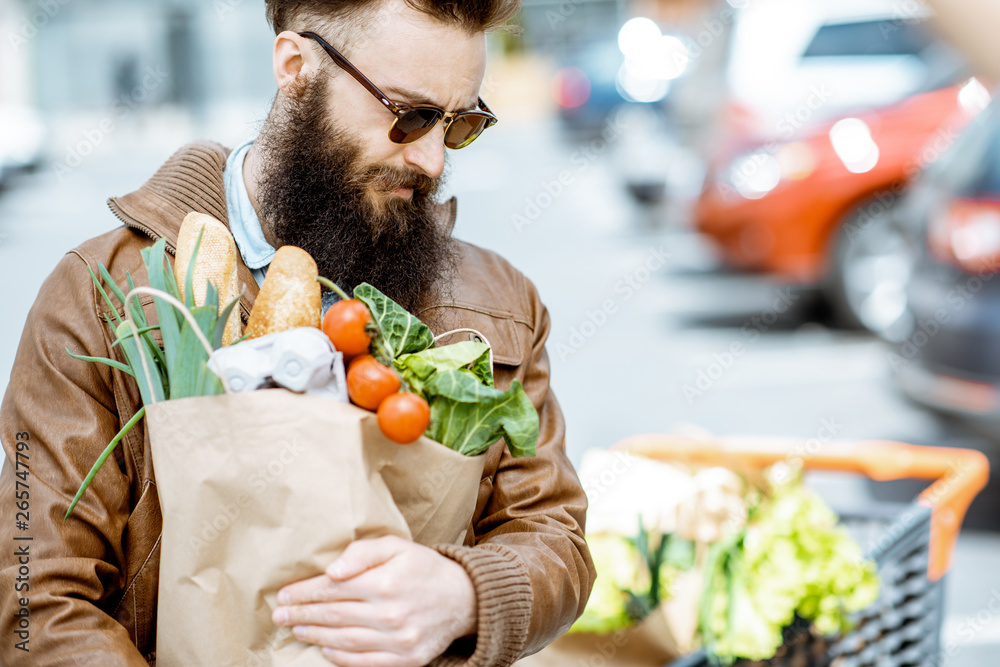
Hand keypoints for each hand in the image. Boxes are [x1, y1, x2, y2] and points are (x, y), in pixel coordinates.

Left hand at [272, 536, 476, 665]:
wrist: (464, 598)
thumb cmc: (424, 568)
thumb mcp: (397, 546)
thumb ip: (363, 552)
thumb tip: (332, 570)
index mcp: (385, 582)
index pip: (333, 589)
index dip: (304, 593)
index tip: (284, 595)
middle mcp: (390, 613)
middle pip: (334, 616)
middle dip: (302, 615)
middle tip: (280, 615)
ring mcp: (398, 639)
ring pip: (344, 641)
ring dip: (315, 636)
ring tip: (296, 630)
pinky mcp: (406, 659)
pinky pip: (364, 661)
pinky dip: (341, 657)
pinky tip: (325, 649)